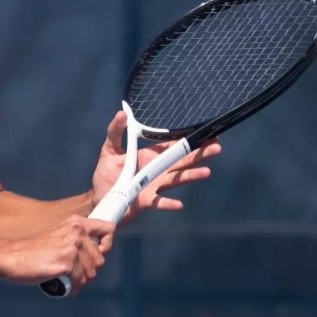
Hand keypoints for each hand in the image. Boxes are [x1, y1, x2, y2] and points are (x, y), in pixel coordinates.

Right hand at [0, 216, 114, 293]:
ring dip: (78, 280)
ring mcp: (72, 249)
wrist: (10, 256)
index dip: (106, 243)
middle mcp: (77, 233)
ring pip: (90, 274)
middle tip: (69, 270)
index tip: (97, 252)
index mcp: (76, 222)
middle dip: (87, 269)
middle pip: (100, 260)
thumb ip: (76, 239)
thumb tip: (98, 254)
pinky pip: (79, 283)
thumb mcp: (57, 234)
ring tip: (62, 277)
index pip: (108, 229)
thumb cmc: (31, 249)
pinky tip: (59, 285)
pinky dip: (71, 289)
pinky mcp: (67, 264)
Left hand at [91, 110, 222, 222]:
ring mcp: (153, 186)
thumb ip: (115, 132)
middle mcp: (155, 171)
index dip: (185, 140)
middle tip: (216, 147)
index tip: (204, 134)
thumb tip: (121, 112)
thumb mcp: (109, 150)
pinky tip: (180, 204)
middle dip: (197, 154)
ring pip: (174, 180)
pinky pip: (159, 203)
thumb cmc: (106, 174)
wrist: (99, 198)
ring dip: (190, 176)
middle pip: (179, 161)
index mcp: (148, 157)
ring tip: (206, 172)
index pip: (170, 147)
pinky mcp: (145, 202)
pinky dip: (169, 204)